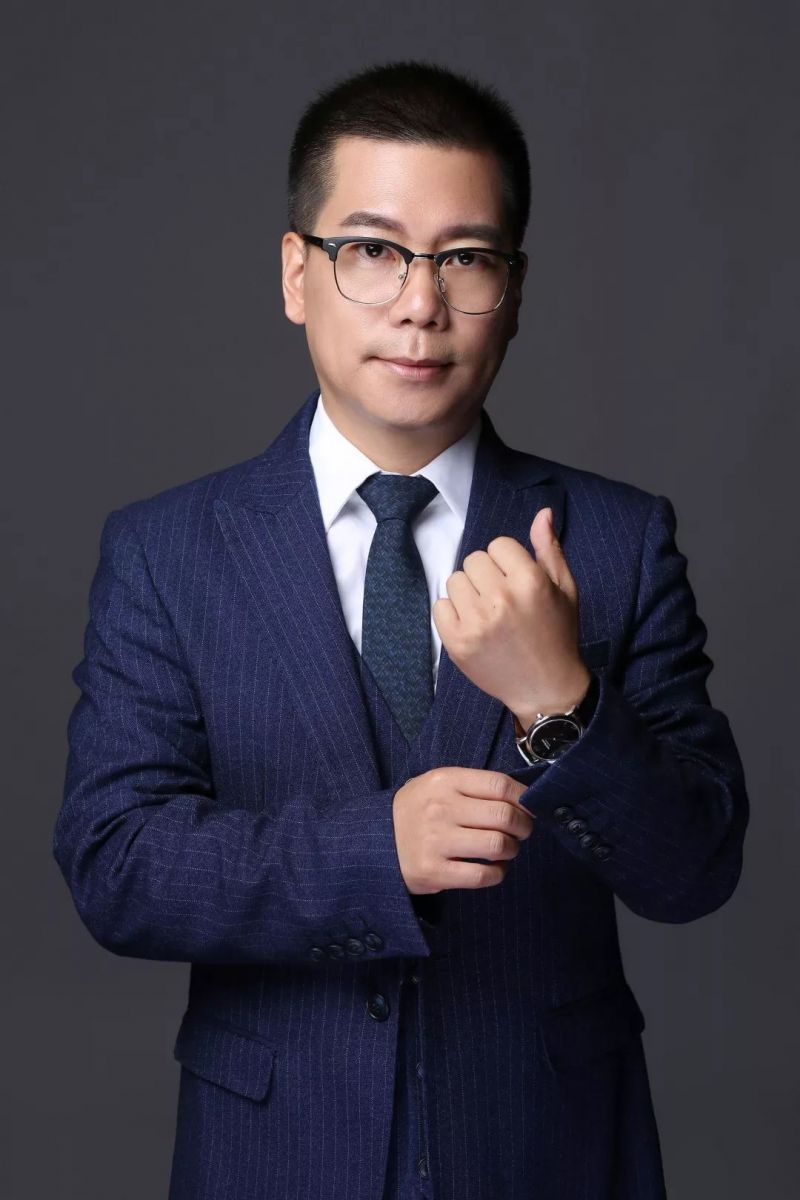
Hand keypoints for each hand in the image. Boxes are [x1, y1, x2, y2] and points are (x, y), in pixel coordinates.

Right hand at [393, 767, 534, 894]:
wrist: (375, 840)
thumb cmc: (417, 810)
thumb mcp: (438, 784)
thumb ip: (474, 787)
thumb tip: (523, 799)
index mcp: (444, 781)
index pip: (500, 785)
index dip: (524, 798)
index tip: (529, 807)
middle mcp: (440, 809)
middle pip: (504, 815)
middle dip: (524, 826)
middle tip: (522, 831)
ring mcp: (436, 841)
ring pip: (498, 845)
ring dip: (511, 849)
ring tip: (506, 849)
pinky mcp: (434, 872)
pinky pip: (483, 875)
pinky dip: (498, 873)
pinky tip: (494, 868)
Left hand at [432, 507, 589, 728]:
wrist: (546, 689)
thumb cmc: (557, 635)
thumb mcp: (565, 589)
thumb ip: (549, 549)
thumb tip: (541, 512)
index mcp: (530, 581)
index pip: (498, 544)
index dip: (507, 561)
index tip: (516, 581)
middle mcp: (501, 599)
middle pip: (474, 559)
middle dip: (487, 574)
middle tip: (502, 599)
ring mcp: (476, 622)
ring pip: (455, 580)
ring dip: (469, 592)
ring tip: (488, 613)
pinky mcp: (457, 642)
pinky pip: (440, 606)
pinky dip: (453, 613)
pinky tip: (474, 626)